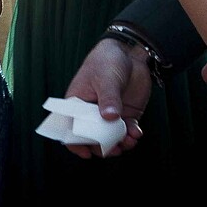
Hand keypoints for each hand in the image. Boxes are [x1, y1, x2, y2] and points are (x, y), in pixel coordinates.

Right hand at [62, 37, 149, 156]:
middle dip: (103, 146)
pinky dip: (132, 135)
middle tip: (114, 150)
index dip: (74, 142)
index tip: (86, 153)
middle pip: (93, 136)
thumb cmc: (107, 62)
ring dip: (120, 143)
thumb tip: (110, 119)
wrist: (130, 53)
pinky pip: (127, 130)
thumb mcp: (105, 79)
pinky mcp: (126, 113)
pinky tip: (136, 133)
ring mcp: (110, 113)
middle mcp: (91, 111)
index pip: (70, 126)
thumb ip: (108, 99)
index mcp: (77, 102)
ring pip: (112, 136)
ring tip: (128, 143)